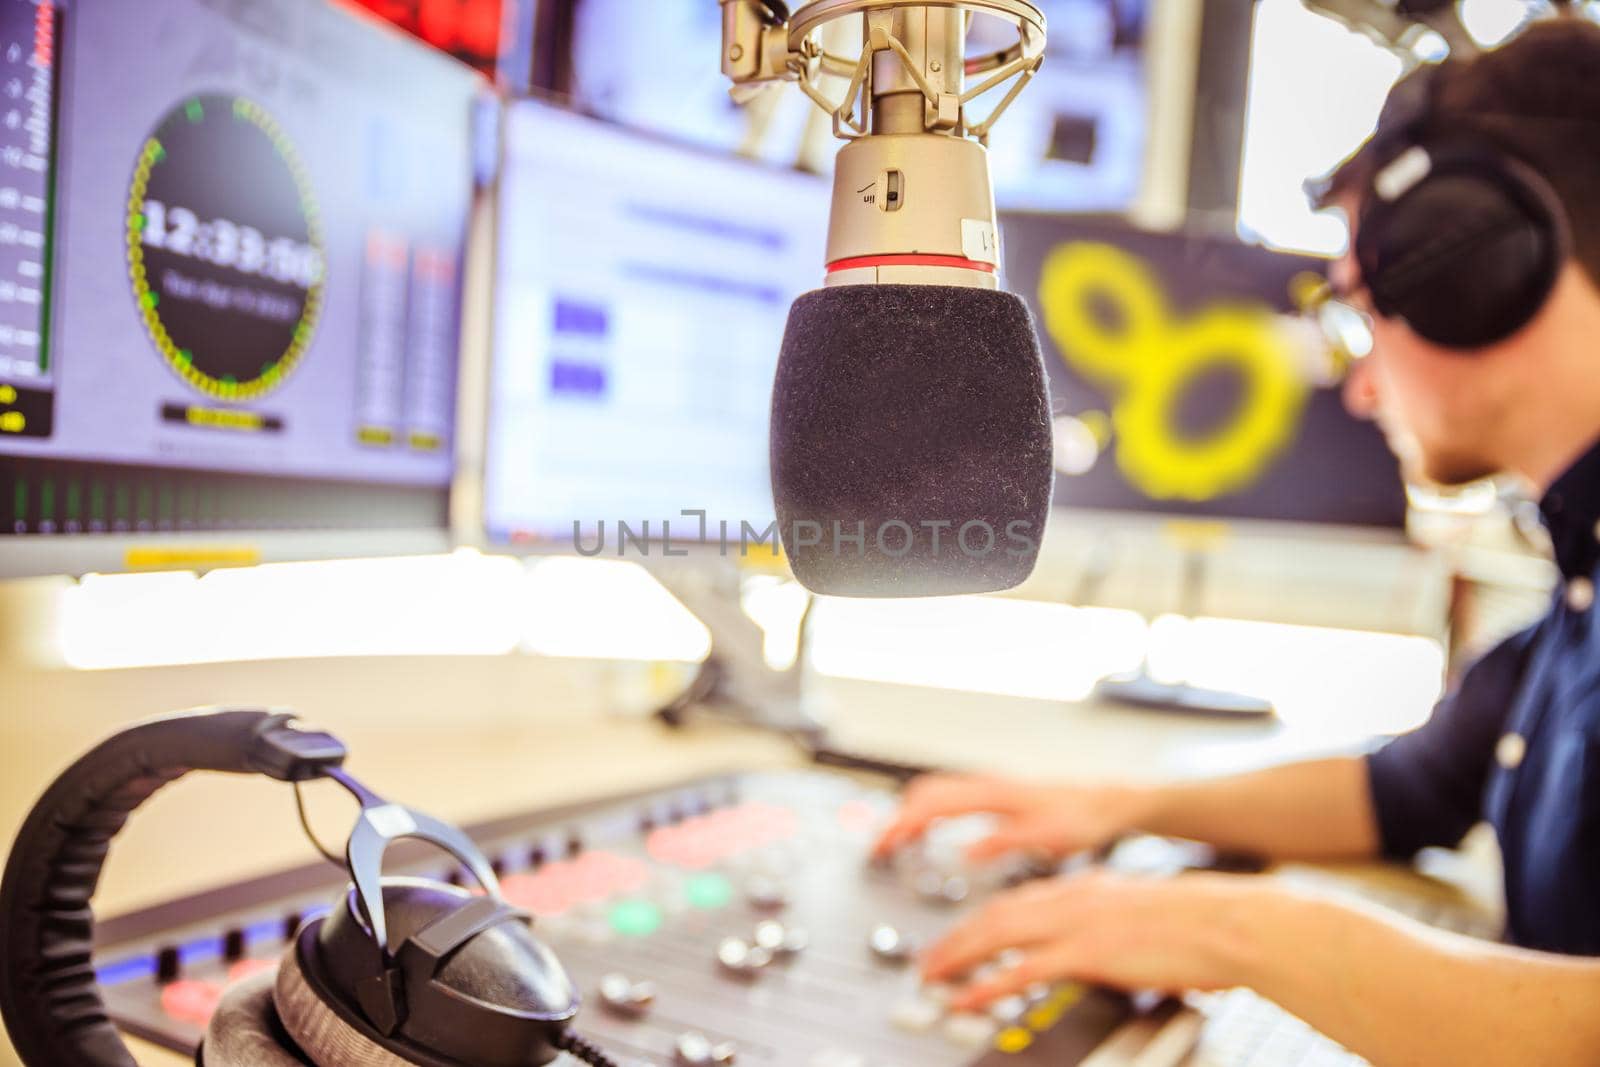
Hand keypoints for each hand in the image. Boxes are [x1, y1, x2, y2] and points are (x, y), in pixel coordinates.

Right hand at [872, 773, 1149, 862]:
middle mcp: (986, 785)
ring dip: (909, 816)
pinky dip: (927, 814)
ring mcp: (989, 787)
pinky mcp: (994, 795)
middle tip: (879, 850)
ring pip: (934, 792)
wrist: (1109, 801)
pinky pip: (948, 798)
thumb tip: (964, 852)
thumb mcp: (1049, 837)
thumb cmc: (1085, 816)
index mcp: (993, 794)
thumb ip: (1005, 842)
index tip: (883, 847)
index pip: (931, 802)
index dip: (901, 824)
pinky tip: (928, 834)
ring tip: (894, 844)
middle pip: (924, 792)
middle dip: (896, 819)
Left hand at [921, 870, 1267, 1009]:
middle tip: (929, 961)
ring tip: (933, 977)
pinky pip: (1023, 969)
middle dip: (955, 938)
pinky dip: (989, 982)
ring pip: (998, 935)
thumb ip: (1109, 927)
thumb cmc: (1196, 924)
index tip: (958, 937)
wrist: (1225, 921)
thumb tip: (1095, 949)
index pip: (1016, 902)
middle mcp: (1071, 899)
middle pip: (994, 915)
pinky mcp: (1086, 951)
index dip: (980, 920)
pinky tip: (968, 995)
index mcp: (1084, 889)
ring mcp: (1076, 923)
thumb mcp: (1140, 916)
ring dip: (959, 955)